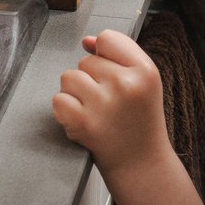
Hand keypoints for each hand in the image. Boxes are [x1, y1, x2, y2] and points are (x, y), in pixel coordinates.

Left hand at [52, 30, 175, 177]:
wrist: (142, 165)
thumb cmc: (140, 122)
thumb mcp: (143, 83)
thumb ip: (118, 55)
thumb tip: (87, 41)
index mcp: (145, 71)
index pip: (108, 39)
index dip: (104, 55)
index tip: (112, 74)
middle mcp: (125, 85)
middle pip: (86, 59)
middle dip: (92, 78)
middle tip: (110, 103)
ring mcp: (104, 104)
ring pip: (69, 77)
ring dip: (76, 93)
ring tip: (96, 111)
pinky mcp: (85, 123)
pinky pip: (58, 99)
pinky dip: (66, 111)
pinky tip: (84, 121)